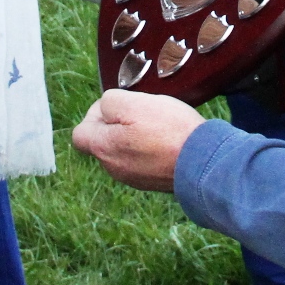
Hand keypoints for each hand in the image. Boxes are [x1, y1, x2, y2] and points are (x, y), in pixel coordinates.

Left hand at [71, 89, 204, 192]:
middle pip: (103, 141)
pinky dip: (150, 148)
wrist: (204, 161)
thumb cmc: (168, 130)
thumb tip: (106, 108)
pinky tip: (167, 139)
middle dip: (117, 123)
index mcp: (103, 149)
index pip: (80, 133)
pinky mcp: (152, 181)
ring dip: (134, 136)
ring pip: (124, 150)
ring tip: (158, 126)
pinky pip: (142, 160)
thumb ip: (109, 102)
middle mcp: (113, 168)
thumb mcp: (133, 103)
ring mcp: (133, 178)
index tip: (118, 107)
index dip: (94, 114)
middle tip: (142, 113)